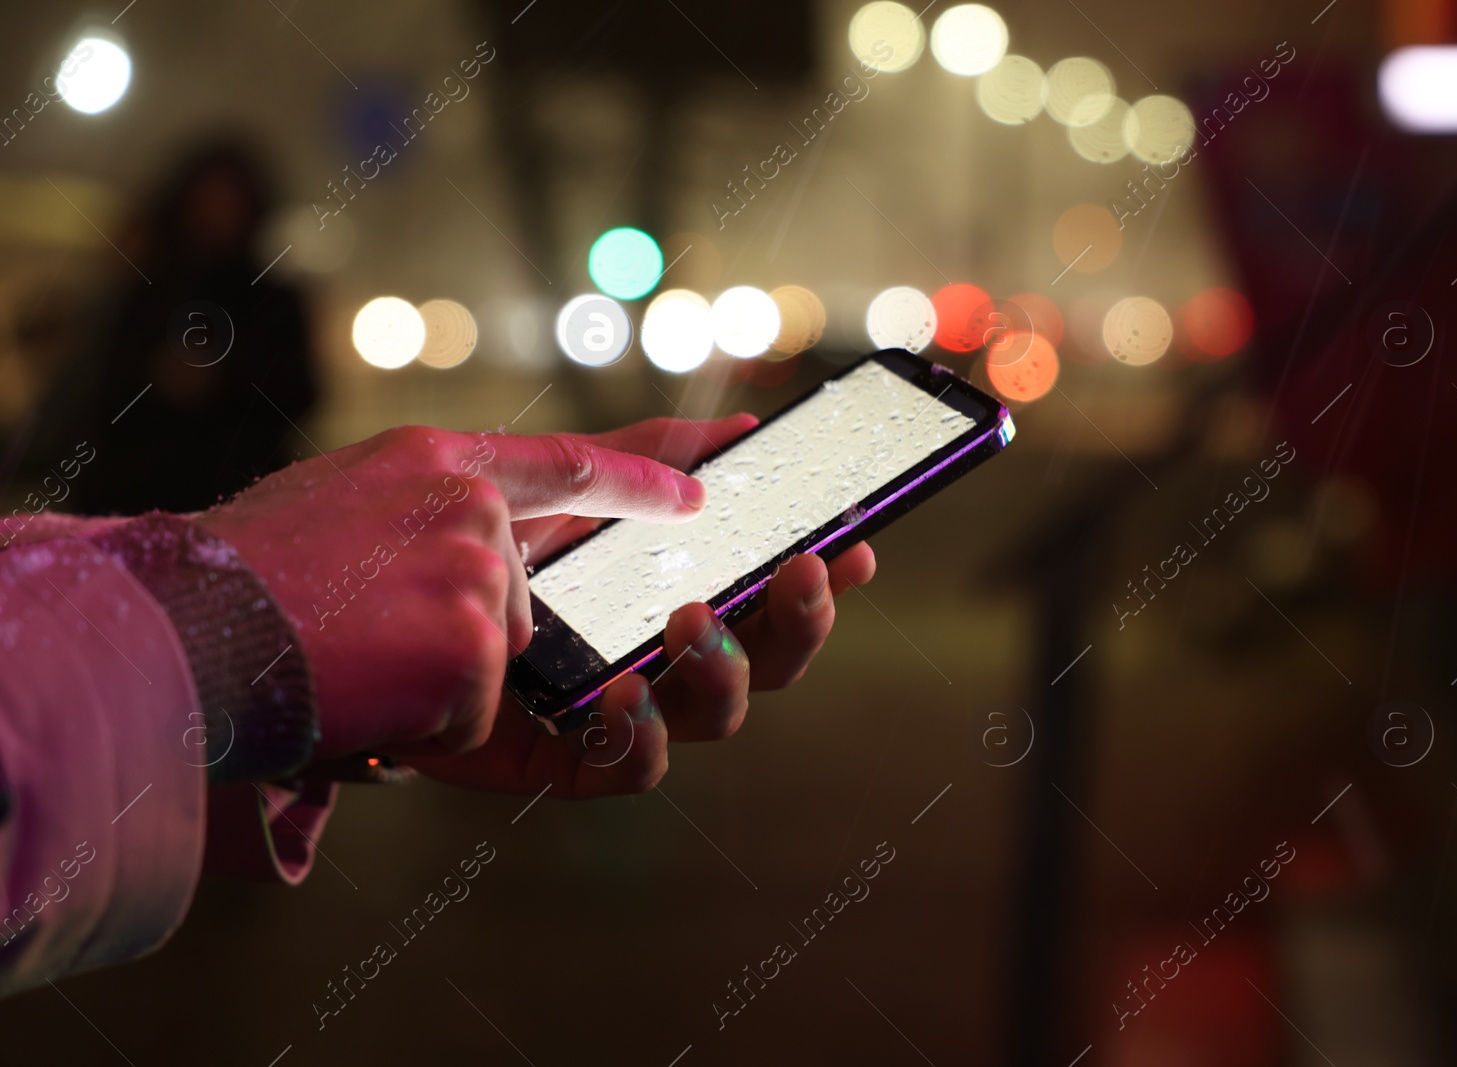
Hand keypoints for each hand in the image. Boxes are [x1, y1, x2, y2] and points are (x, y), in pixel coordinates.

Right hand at [197, 421, 714, 757]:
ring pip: (502, 655)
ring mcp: (479, 573)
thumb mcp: (343, 501)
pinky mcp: (475, 648)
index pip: (568, 461)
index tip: (708, 481)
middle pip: (529, 588)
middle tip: (398, 629)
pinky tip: (358, 690)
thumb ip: (430, 514)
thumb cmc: (239, 582)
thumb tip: (501, 551)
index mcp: (436, 462)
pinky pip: (475, 713)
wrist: (171, 632)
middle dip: (479, 626)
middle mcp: (470, 505)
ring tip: (351, 649)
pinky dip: (414, 721)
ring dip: (433, 674)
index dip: (646, 470)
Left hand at [404, 417, 876, 797]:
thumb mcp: (538, 478)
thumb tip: (739, 428)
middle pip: (759, 660)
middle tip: (801, 573)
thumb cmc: (431, 538)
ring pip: (709, 715)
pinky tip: (626, 692)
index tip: (856, 541)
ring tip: (697, 622)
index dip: (817, 575)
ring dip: (723, 670)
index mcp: (653, 589)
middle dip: (798, 621)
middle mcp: (645, 652)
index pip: (758, 591)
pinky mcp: (554, 758)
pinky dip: (640, 735)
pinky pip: (624, 769)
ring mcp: (604, 708)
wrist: (322, 602)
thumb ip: (633, 460)